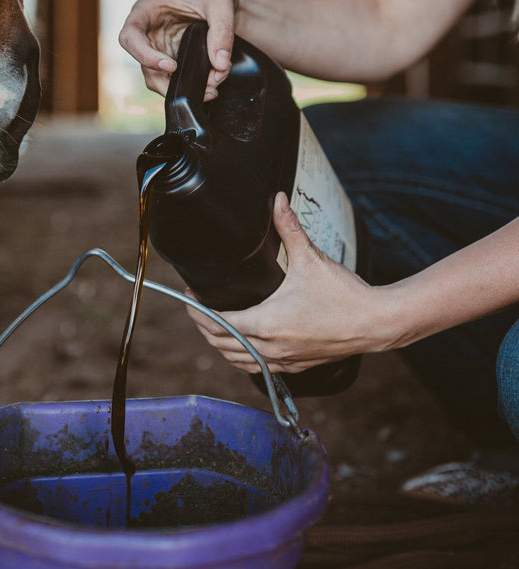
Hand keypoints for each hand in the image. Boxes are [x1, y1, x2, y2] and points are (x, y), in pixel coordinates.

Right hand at [118, 0, 238, 97]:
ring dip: (183, 88)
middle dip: (169, 83)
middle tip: (198, 88)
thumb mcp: (219, 1)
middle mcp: (147, 32)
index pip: (130, 37)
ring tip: (212, 88)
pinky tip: (212, 84)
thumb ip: (221, 30)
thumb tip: (221, 64)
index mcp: (146, 10)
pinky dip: (192, 85)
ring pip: (159, 79)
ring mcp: (158, 48)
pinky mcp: (172, 58)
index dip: (144, 55)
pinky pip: (175, 79)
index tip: (171, 66)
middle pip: (144, 67)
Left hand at [187, 192, 381, 372]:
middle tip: (198, 310)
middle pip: (222, 345)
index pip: (218, 323)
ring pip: (239, 361)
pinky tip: (245, 347)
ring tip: (215, 328)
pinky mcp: (297, 366)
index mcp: (268, 322)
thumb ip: (289, 228)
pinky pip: (259, 368)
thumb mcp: (312, 259)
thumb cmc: (345, 295)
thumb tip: (277, 200)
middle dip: (204, 328)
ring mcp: (284, 360)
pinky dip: (245, 358)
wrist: (376, 323)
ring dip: (222, 347)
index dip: (199, 311)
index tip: (192, 297)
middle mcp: (272, 347)